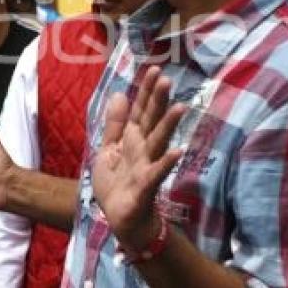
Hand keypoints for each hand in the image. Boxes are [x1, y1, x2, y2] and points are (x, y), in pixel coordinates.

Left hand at [92, 65, 185, 249]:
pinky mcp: (146, 186)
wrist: (119, 218)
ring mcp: (147, 166)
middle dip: (158, 101)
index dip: (146, 91)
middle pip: (152, 121)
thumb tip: (120, 94)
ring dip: (168, 125)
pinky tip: (177, 151)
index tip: (154, 69)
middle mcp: (143, 149)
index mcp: (133, 139)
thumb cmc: (116, 184)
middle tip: (167, 79)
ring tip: (180, 107)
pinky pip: (157, 173)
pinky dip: (166, 163)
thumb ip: (115, 123)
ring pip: (159, 142)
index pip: (141, 110)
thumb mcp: (108, 148)